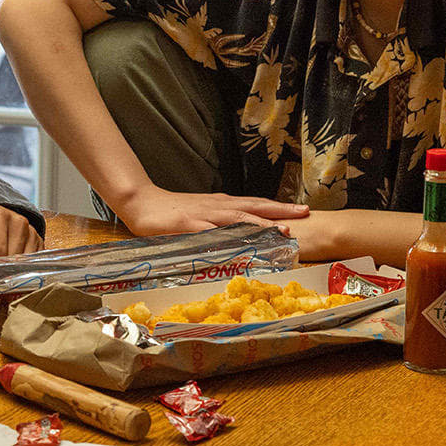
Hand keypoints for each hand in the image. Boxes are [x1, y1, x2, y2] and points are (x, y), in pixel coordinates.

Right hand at [110, 184, 308, 236]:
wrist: (140, 201)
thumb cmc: (168, 211)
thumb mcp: (199, 215)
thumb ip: (218, 224)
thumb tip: (238, 236)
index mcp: (221, 204)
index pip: (255, 204)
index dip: (278, 208)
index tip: (301, 211)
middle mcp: (217, 206)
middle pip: (253, 207)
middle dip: (280, 211)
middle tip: (304, 214)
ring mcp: (204, 214)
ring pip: (238, 218)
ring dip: (260, 224)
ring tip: (281, 230)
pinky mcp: (189, 223)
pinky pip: (211, 232)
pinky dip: (227, 237)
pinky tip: (240, 244)